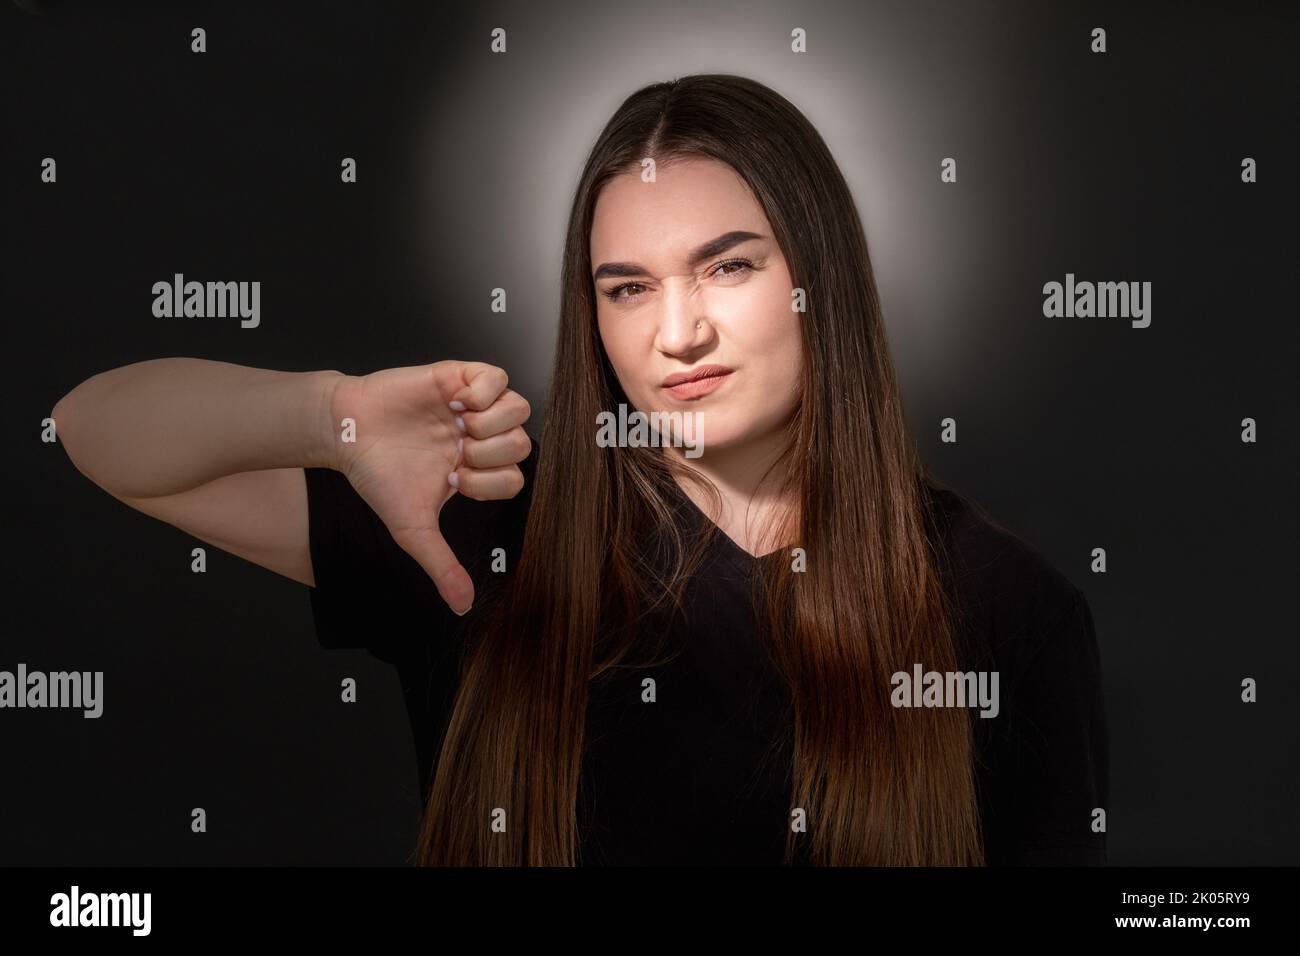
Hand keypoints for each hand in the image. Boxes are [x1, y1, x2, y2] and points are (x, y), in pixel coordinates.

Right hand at [326, 361, 530, 614]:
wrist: (345, 434)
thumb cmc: (378, 477)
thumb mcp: (413, 529)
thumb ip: (442, 565)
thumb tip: (463, 606)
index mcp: (475, 469)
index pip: (515, 479)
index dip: (491, 483)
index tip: (455, 480)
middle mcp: (479, 437)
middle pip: (523, 444)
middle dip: (492, 455)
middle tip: (456, 453)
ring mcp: (472, 405)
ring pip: (519, 409)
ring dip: (492, 424)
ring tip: (459, 427)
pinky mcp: (458, 376)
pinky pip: (497, 375)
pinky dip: (484, 391)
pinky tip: (456, 403)